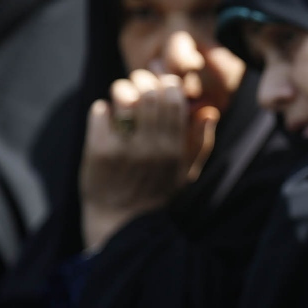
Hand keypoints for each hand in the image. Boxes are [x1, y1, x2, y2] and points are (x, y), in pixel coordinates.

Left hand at [79, 70, 187, 251]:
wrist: (121, 224)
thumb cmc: (157, 194)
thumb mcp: (187, 173)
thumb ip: (201, 142)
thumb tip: (209, 111)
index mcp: (175, 149)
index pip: (174, 100)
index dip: (168, 85)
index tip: (162, 87)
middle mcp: (152, 147)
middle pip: (149, 93)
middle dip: (144, 83)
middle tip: (139, 88)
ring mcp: (124, 149)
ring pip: (124, 97)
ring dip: (122, 91)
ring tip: (122, 100)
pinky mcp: (99, 152)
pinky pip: (100, 112)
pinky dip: (101, 110)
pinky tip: (105, 117)